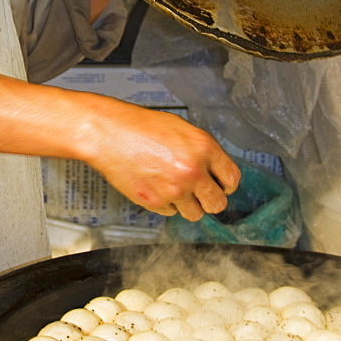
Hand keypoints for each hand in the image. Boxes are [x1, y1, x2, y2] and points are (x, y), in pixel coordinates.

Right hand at [83, 101, 239, 220]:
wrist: (109, 133)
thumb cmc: (141, 127)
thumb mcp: (181, 129)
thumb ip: (201, 150)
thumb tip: (214, 171)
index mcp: (203, 148)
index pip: (232, 179)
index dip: (227, 185)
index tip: (222, 187)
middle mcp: (192, 171)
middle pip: (217, 203)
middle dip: (210, 200)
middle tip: (201, 194)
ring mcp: (174, 189)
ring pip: (195, 214)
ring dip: (188, 205)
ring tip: (174, 188)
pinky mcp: (154, 202)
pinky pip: (170, 212)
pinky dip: (165, 203)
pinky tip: (155, 185)